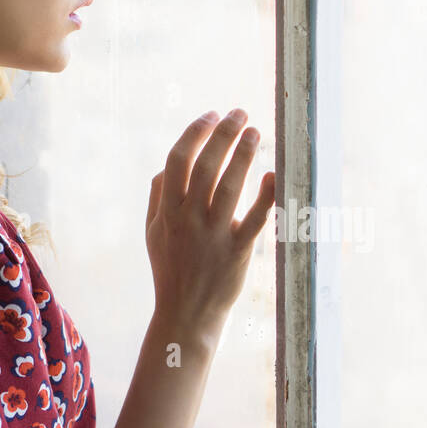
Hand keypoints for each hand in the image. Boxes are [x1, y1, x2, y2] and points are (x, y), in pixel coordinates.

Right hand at [146, 108, 274, 337]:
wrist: (185, 314)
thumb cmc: (170, 269)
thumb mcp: (152, 232)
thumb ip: (157, 196)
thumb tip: (167, 165)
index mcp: (166, 210)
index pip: (177, 159)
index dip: (194, 132)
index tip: (211, 115)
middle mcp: (188, 218)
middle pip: (205, 165)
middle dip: (224, 133)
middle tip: (240, 113)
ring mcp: (213, 235)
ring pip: (230, 185)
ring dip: (244, 154)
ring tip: (256, 132)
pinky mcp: (237, 252)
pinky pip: (255, 219)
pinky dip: (266, 196)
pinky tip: (273, 175)